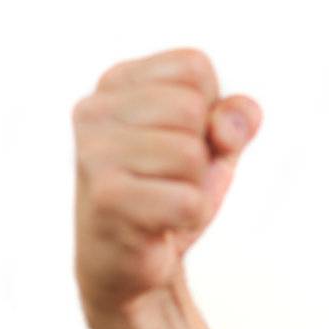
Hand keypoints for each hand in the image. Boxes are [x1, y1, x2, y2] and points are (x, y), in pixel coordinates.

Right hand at [73, 47, 261, 316]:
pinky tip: (158, 223)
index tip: (180, 137)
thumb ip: (237, 117)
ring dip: (194, 185)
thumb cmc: (171, 188)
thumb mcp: (217, 143)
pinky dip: (190, 216)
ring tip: (162, 197)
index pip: (194, 66)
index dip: (209, 108)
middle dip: (201, 150)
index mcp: (116, 82)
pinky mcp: (105, 199)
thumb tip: (226, 125)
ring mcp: (92, 153)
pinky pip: (188, 201)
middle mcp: (93, 110)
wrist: (130, 261)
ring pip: (191, 155)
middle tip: (171, 176)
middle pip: (192, 108)